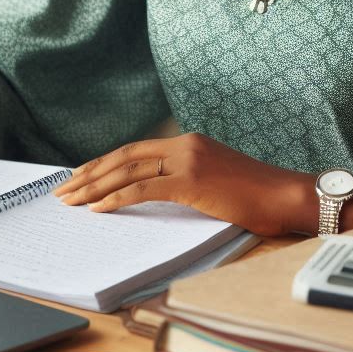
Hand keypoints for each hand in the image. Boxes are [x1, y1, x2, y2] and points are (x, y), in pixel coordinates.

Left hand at [53, 133, 320, 235]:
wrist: (289, 197)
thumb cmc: (259, 198)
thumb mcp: (216, 184)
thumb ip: (186, 183)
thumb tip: (154, 198)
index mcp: (189, 143)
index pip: (134, 151)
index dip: (103, 164)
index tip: (79, 177)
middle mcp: (185, 144)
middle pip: (124, 157)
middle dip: (89, 174)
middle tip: (63, 190)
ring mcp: (188, 159)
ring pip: (128, 171)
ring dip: (94, 187)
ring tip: (71, 200)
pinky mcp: (192, 179)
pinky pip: (144, 188)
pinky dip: (117, 197)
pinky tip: (97, 208)